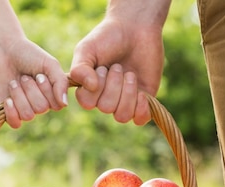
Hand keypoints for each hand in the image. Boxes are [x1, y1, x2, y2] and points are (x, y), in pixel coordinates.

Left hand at [0, 38, 67, 127]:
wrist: (3, 49)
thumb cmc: (28, 54)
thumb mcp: (50, 64)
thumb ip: (61, 82)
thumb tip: (64, 104)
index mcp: (52, 94)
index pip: (57, 105)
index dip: (47, 91)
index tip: (39, 75)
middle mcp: (40, 103)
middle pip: (41, 109)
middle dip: (31, 90)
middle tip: (24, 76)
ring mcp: (24, 108)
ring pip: (28, 115)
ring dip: (19, 96)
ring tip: (14, 82)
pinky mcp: (8, 111)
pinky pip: (15, 123)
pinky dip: (11, 113)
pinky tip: (8, 100)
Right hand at [69, 2, 167, 124]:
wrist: (135, 28)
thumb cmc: (107, 37)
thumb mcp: (87, 49)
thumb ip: (80, 68)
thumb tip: (90, 87)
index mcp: (89, 89)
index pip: (87, 103)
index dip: (96, 87)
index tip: (102, 67)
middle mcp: (105, 98)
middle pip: (106, 108)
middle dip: (113, 84)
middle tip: (117, 66)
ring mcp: (125, 100)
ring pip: (122, 115)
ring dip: (127, 93)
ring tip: (130, 73)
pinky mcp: (143, 100)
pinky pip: (140, 119)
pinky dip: (141, 109)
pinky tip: (142, 94)